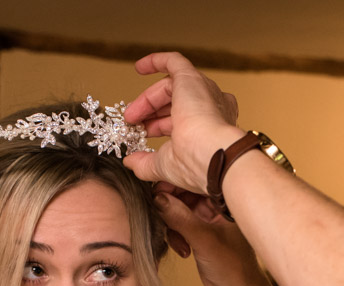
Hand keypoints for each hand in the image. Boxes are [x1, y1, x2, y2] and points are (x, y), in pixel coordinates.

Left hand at [123, 52, 244, 192]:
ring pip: (172, 86)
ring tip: (130, 114)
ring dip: (148, 99)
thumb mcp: (166, 165)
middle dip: (150, 113)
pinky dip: (156, 62)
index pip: (180, 121)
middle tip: (132, 123)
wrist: (213, 154)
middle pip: (175, 103)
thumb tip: (130, 162)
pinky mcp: (191, 78)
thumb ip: (147, 163)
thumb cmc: (197, 163)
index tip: (140, 134)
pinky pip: (174, 61)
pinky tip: (139, 67)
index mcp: (210, 127)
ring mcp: (203, 91)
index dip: (157, 126)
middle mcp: (211, 107)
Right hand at [153, 189, 266, 285]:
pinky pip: (179, 222)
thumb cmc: (234, 266)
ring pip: (178, 208)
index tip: (155, 194)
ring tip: (179, 243)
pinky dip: (175, 234)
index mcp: (225, 195)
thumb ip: (180, 218)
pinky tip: (182, 248)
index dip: (171, 185)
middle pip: (182, 192)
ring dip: (172, 225)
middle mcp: (216, 201)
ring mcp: (208, 216)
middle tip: (162, 221)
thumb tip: (157, 199)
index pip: (193, 179)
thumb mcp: (203, 240)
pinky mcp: (200, 229)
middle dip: (169, 208)